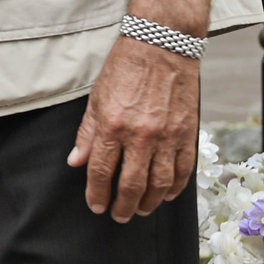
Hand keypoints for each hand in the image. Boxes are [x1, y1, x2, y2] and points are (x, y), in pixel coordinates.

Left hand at [69, 34, 201, 220]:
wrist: (162, 47)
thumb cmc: (125, 69)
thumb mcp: (96, 99)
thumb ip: (87, 134)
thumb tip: (76, 162)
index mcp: (112, 126)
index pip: (102, 171)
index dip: (97, 193)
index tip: (96, 206)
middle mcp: (140, 136)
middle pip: (132, 184)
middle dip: (123, 205)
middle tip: (119, 216)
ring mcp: (167, 137)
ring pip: (160, 183)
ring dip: (150, 202)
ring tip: (141, 210)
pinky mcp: (188, 134)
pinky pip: (183, 170)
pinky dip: (176, 187)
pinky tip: (168, 195)